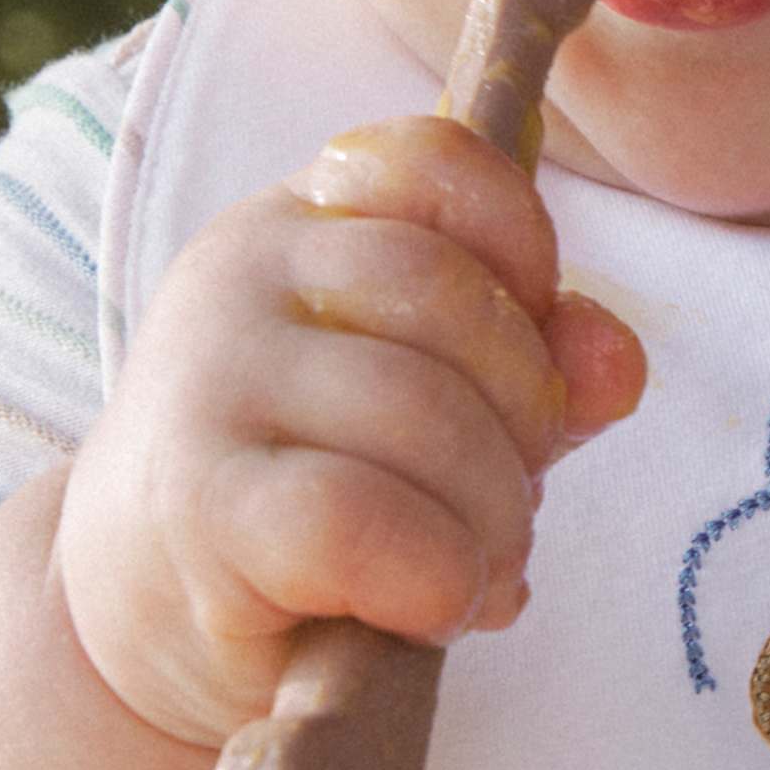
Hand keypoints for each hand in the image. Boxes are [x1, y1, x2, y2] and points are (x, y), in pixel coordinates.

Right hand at [55, 116, 643, 749]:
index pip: (439, 161)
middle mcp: (243, 276)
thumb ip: (537, 365)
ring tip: (481, 571)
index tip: (532, 350)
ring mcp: (209, 383)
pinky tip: (436, 605)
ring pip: (417, 411)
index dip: (523, 247)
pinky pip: (357, 521)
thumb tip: (618, 365)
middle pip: (448, 295)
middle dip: (523, 416)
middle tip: (513, 504)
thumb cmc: (318, 481)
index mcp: (304, 219)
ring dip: (492, 516)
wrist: (151, 608)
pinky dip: (435, 574)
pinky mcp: (198, 507)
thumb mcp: (441, 401)